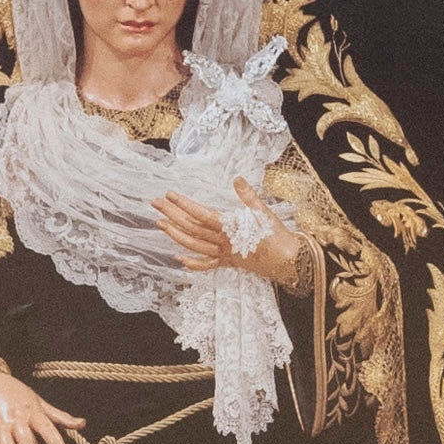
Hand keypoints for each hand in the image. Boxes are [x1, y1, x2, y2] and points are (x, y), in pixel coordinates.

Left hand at [152, 181, 283, 269]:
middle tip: (155, 204)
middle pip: (192, 229)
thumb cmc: (276, 234)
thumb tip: (236, 178)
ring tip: (160, 224)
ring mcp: (224, 255)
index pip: (202, 215)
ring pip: (194, 246)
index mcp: (231, 227)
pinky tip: (178, 258)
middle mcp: (223, 243)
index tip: (170, 195)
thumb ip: (248, 195)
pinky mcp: (228, 264)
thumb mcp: (263, 211)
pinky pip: (207, 265)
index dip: (184, 205)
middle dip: (172, 215)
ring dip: (175, 235)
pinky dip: (192, 263)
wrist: (288, 261)